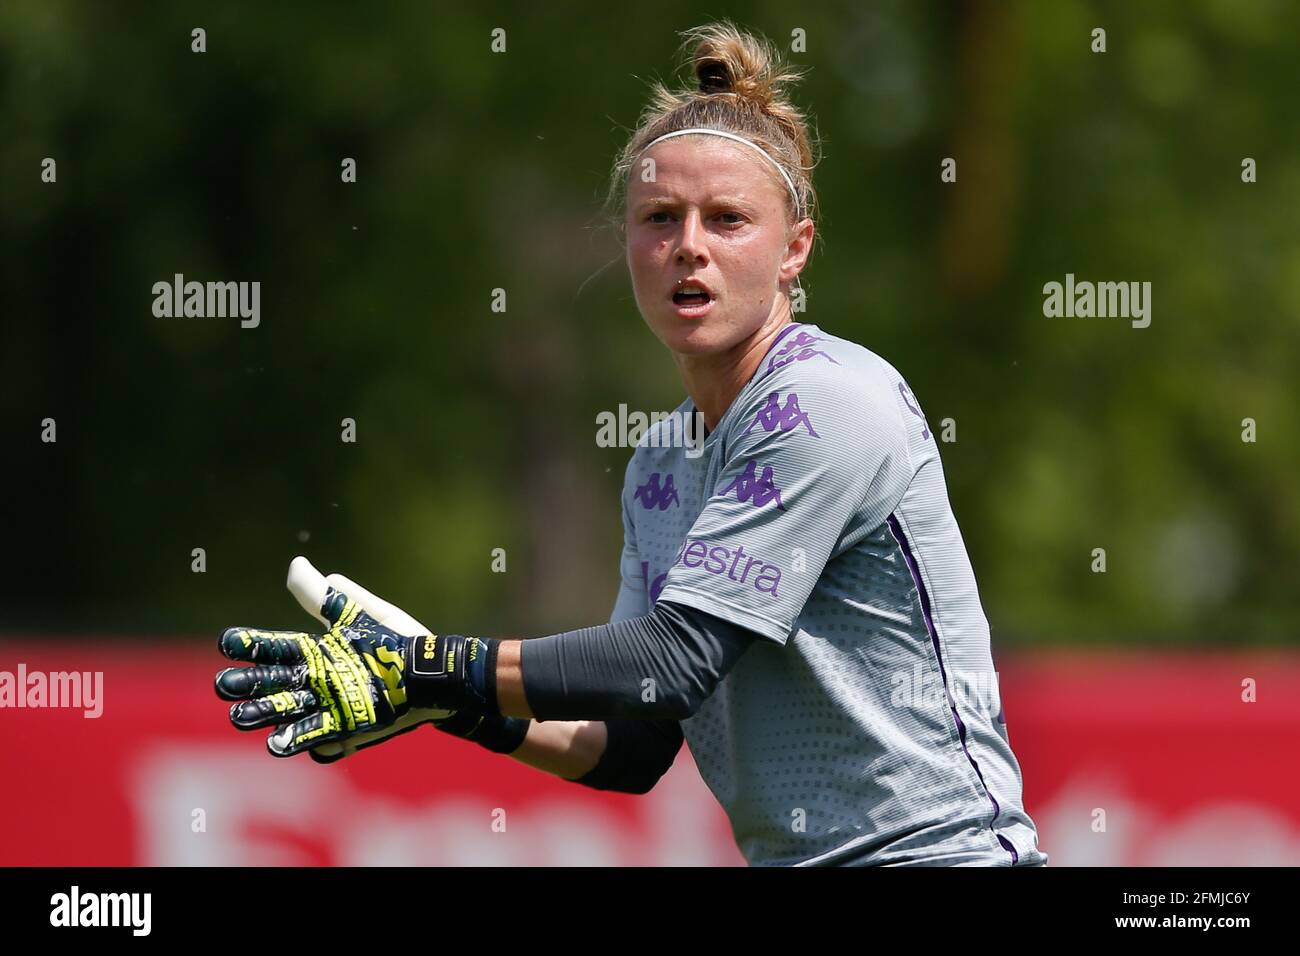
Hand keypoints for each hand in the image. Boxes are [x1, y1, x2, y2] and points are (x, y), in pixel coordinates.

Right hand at [214, 557, 489, 756]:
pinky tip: (299, 743)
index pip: (277, 647)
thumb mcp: (366, 616)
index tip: (226, 642)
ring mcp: (334, 710)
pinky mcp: (353, 732)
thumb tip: (297, 565)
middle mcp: (319, 683)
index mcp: (319, 653)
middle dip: (249, 687)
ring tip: (243, 719)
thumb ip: (333, 598)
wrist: (436, 677)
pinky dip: (313, 744)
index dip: (252, 645)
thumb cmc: (400, 642)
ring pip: (292, 716)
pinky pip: (326, 743)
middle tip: (224, 687)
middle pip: (276, 685)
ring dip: (268, 718)